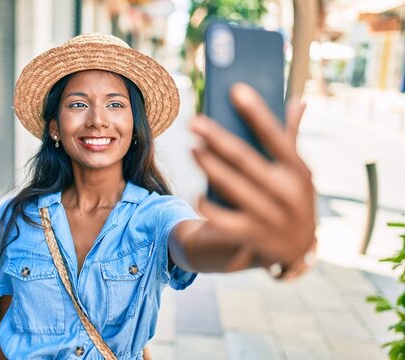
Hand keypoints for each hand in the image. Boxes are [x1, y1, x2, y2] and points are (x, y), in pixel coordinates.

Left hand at [190, 83, 316, 278]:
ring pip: (231, 186)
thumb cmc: (293, 198)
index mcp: (298, 171)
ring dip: (208, 166)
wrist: (298, 250)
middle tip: (194, 122)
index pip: (275, 136)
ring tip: (192, 148)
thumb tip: (298, 100)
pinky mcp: (253, 236)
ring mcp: (270, 217)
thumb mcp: (299, 172)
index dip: (256, 112)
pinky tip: (195, 192)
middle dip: (217, 138)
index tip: (235, 89)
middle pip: (244, 159)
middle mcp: (287, 193)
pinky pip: (223, 220)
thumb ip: (292, 137)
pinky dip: (207, 206)